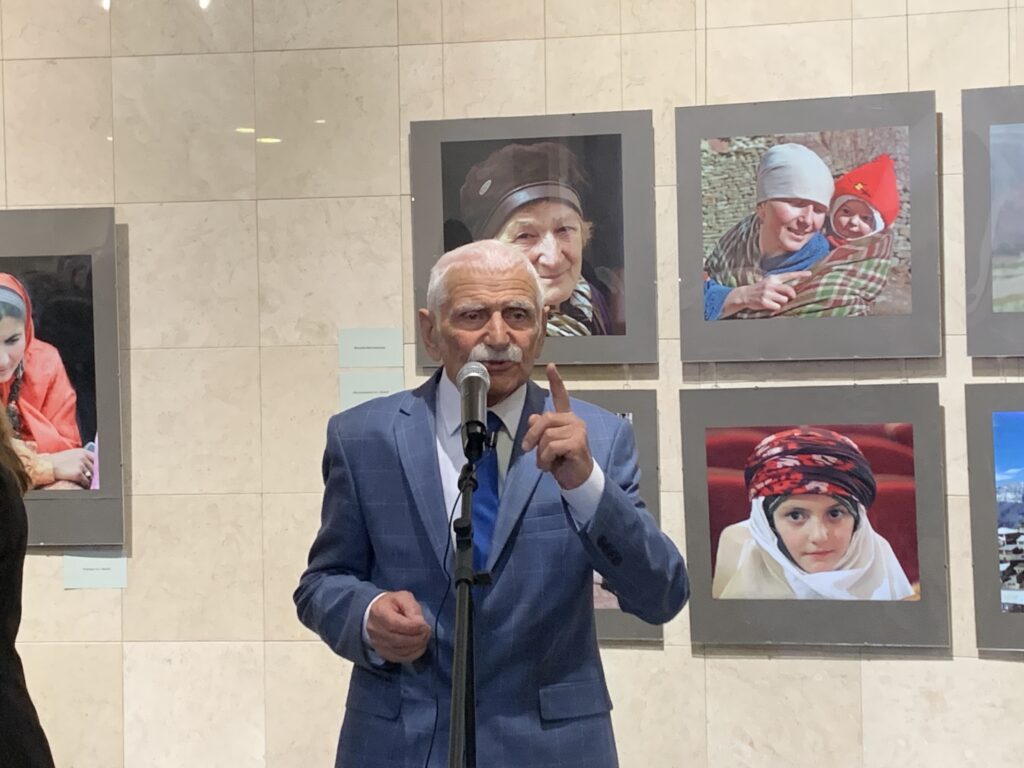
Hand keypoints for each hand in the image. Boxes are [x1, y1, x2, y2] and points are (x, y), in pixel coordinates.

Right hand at [49, 448, 94, 487]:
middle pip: (94, 468)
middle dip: (93, 474)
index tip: (97, 470)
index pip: (96, 458)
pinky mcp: (78, 474)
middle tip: (91, 478)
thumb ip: (81, 458)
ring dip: (89, 479)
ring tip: (87, 482)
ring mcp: (81, 465)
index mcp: (82, 452)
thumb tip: (90, 465)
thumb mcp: (71, 454)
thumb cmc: (56, 461)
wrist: (46, 466)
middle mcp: (83, 457)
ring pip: (91, 475)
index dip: (96, 466)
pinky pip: (86, 481)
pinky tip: (82, 485)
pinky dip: (85, 484)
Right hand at [366, 591, 430, 663]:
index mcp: (379, 612)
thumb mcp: (403, 597)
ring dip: (417, 646)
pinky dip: (413, 654)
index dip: (413, 627)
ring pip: (400, 651)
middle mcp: (375, 630)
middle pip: (399, 640)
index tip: (425, 624)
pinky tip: (420, 647)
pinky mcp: (382, 653)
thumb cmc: (392, 604)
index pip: (396, 624)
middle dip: (418, 637)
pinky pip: (400, 658)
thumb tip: (419, 622)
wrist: (377, 614)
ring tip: (425, 637)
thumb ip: (412, 607)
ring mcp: (377, 644)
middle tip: (427, 631)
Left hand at [521, 363, 593, 490]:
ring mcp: (578, 431)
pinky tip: (552, 466)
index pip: (561, 396)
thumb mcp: (546, 444)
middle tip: (527, 450)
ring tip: (546, 462)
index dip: (556, 381)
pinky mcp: (578, 442)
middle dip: (531, 436)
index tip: (551, 366)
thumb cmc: (562, 460)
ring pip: (546, 436)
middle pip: (544, 419)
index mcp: (566, 419)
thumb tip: (533, 418)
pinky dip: (546, 459)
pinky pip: (551, 447)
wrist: (576, 479)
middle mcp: (574, 421)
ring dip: (540, 453)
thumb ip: (540, 429)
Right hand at [728, 270, 810, 314]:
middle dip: (792, 295)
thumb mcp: (769, 282)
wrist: (744, 295)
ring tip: (774, 301)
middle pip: (789, 290)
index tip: (810, 274)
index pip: (789, 275)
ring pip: (784, 300)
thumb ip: (780, 284)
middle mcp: (770, 284)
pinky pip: (777, 306)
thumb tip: (793, 291)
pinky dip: (776, 307)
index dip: (800, 274)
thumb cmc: (760, 289)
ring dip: (782, 302)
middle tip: (790, 298)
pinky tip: (770, 305)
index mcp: (773, 278)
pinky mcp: (763, 301)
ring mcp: (766, 293)